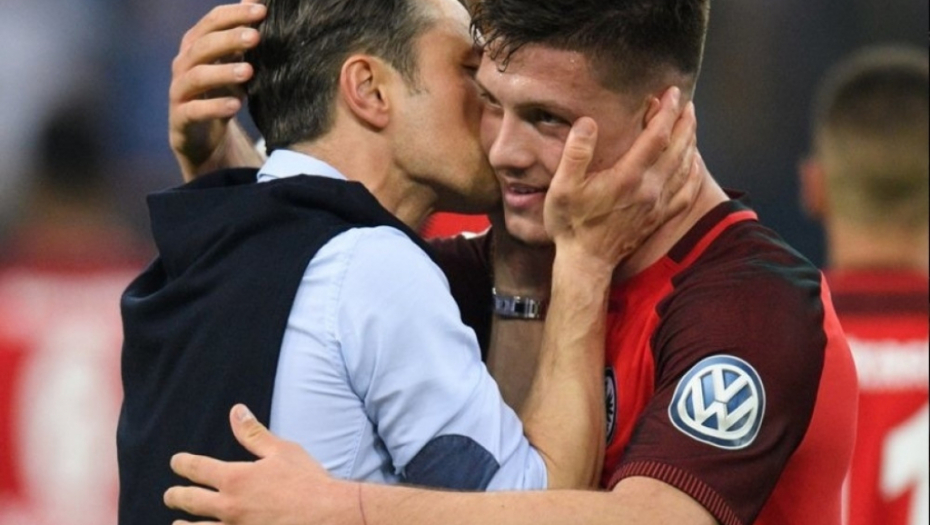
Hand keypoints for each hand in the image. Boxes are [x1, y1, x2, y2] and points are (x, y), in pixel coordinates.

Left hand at [164, 405, 359, 524]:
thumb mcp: (281, 451)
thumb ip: (254, 434)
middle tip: (169, 495)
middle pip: (190, 501)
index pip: (197, 469)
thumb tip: (236, 411)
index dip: (183, 464)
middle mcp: (228, 507)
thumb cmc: (307, 481)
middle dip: (176, 496)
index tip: (176, 462)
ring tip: (177, 524)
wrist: (328, 515)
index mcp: (235, 479)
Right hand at [169, 0, 266, 180]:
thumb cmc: (222, 93)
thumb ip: (243, 37)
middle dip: (229, 39)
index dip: (234, 14)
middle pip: (202, 46)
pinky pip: (194, 111)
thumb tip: (258, 1)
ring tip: (249, 72)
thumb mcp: (235, 63)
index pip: (212, 22)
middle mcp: (183, 65)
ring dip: (223, 72)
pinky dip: (214, 107)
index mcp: (196, 46)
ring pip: (196, 77)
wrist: (205, 139)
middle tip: (256, 37)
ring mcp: (179, 92)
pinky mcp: (180, 120)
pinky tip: (236, 105)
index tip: (262, 11)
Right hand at [544, 87, 699, 272]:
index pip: (657, 136)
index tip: (671, 93)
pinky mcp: (659, 218)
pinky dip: (693, 174)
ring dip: (691, 143)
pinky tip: (694, 164)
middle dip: (684, 122)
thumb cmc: (571, 225)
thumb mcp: (562, 187)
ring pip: (685, 167)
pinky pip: (686, 193)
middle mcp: (649, 189)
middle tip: (686, 103)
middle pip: (678, 148)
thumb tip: (587, 123)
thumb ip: (575, 153)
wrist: (586, 262)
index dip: (666, 112)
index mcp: (628, 177)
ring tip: (691, 125)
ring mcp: (657, 205)